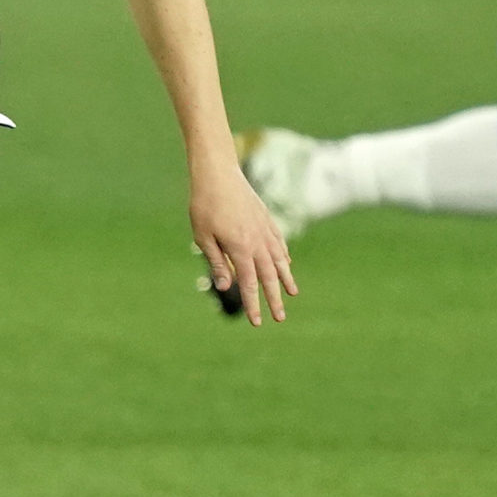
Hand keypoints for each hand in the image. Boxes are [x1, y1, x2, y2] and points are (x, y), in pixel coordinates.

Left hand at [192, 168, 295, 325]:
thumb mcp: (203, 237)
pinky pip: (279, 242)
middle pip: (269, 277)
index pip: (249, 284)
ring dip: (286, 279)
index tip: (257, 322)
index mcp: (240, 249)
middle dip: (274, 299)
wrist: (217, 174)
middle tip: (280, 319)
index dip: (254, 304)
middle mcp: (257, 242)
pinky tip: (287, 263)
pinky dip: (284, 255)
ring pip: (279, 260)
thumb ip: (217, 262)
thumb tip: (226, 287)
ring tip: (292, 294)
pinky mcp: (266, 219)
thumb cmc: (204, 206)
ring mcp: (265, 230)